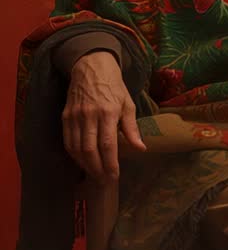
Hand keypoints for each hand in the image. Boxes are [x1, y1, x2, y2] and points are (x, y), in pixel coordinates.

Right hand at [62, 51, 146, 180]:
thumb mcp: (128, 104)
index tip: (114, 176)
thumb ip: (132, 128)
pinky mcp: (65, 117)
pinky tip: (82, 162)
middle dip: (97, 168)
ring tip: (94, 175)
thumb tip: (140, 148)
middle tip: (104, 181)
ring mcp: (75, 116)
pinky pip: (67, 141)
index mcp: (109, 112)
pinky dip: (74, 155)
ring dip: (85, 164)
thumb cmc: (114, 87)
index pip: (108, 144)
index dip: (110, 163)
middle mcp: (90, 115)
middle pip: (90, 149)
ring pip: (76, 148)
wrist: (91, 69)